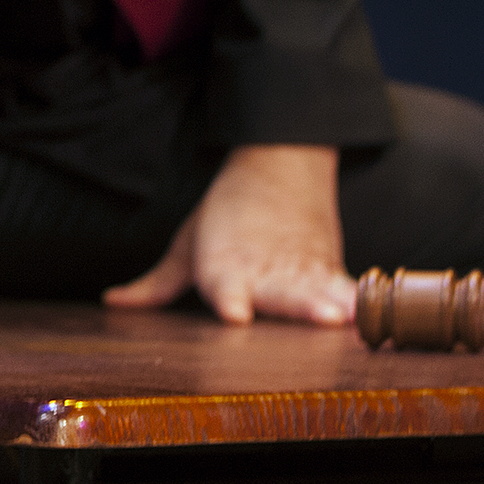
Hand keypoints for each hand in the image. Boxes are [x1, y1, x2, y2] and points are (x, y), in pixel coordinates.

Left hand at [103, 143, 353, 325]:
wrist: (278, 162)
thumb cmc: (225, 212)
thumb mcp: (187, 243)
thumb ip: (156, 284)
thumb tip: (112, 302)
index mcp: (224, 264)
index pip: (225, 284)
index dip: (231, 298)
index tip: (234, 313)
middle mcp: (264, 268)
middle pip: (278, 291)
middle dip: (294, 306)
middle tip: (315, 320)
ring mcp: (301, 268)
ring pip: (317, 289)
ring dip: (330, 304)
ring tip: (341, 319)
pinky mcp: (329, 267)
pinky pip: (347, 287)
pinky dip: (360, 300)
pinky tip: (371, 317)